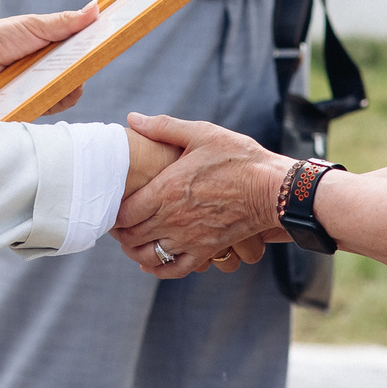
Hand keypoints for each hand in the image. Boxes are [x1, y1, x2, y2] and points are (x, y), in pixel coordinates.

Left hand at [0, 4, 99, 109]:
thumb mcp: (33, 26)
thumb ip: (64, 21)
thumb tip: (96, 7)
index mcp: (51, 45)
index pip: (81, 49)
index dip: (94, 48)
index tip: (107, 45)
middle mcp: (48, 66)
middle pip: (78, 74)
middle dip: (82, 71)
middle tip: (78, 66)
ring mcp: (39, 86)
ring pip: (67, 93)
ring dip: (68, 88)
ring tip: (59, 81)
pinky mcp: (29, 103)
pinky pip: (50, 107)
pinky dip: (53, 103)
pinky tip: (49, 95)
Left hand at [112, 112, 294, 277]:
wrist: (274, 189)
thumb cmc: (239, 158)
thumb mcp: (202, 134)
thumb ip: (163, 127)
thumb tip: (132, 118)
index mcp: (166, 190)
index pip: (123, 213)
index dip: (113, 213)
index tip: (114, 205)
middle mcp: (173, 219)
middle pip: (131, 237)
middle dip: (121, 232)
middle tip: (120, 223)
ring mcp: (189, 238)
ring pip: (148, 256)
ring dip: (135, 251)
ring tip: (133, 241)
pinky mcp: (206, 250)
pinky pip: (175, 270)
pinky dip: (159, 269)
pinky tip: (153, 263)